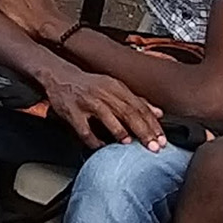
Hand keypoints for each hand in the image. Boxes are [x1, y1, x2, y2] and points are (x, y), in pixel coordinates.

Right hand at [44, 66, 169, 149]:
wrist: (59, 76)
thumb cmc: (90, 85)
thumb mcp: (114, 88)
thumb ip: (136, 101)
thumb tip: (159, 113)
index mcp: (116, 87)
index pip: (140, 106)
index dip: (152, 124)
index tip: (162, 139)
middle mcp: (103, 93)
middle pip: (128, 112)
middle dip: (143, 130)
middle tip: (154, 146)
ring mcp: (87, 102)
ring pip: (107, 117)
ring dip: (120, 131)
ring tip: (130, 144)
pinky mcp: (72, 112)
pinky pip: (84, 129)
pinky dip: (93, 140)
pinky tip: (101, 147)